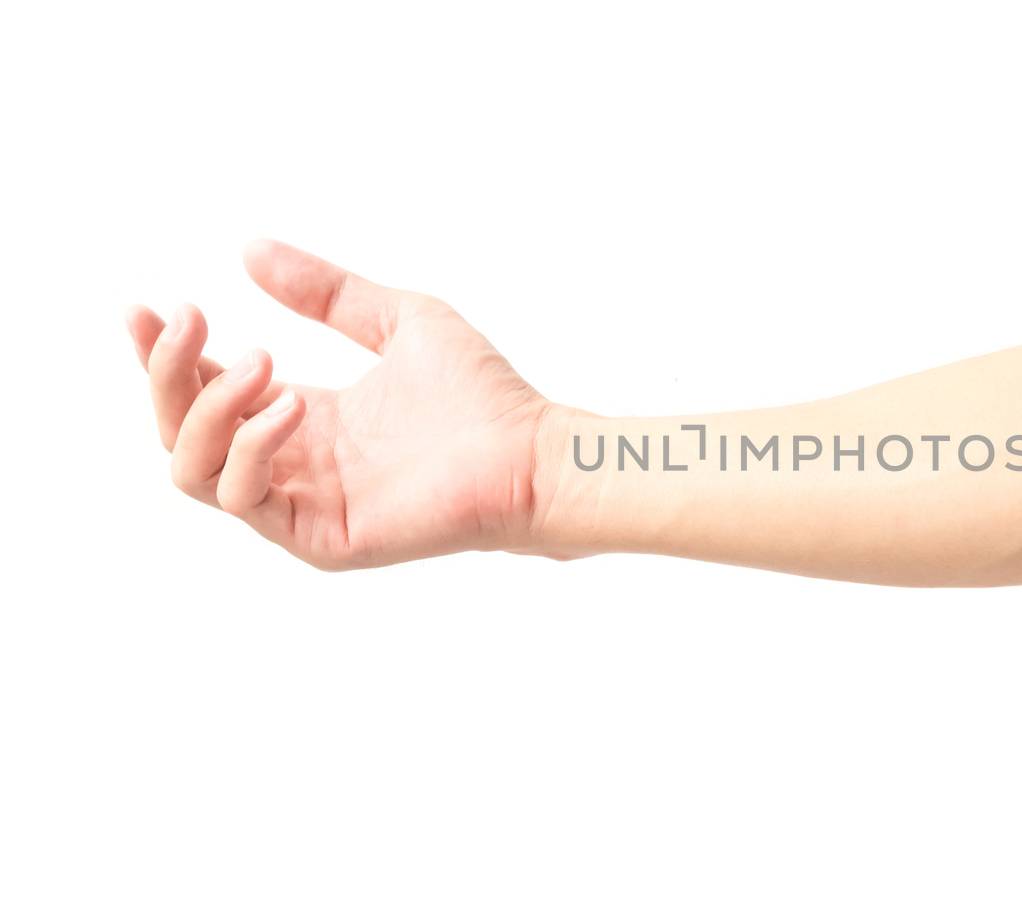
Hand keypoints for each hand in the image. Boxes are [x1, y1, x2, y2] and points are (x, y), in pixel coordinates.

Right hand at [127, 240, 564, 568]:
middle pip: (181, 429)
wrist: (534, 451)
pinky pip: (245, 499)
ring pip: (193, 468)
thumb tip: (249, 248)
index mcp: (302, 417)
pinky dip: (251, 449)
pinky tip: (291, 407)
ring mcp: (302, 504)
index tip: (145, 309)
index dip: (165, 353)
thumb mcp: (396, 319)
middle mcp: (293, 462)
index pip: (204, 391)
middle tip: (191, 319)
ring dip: (207, 408)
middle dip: (169, 371)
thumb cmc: (483, 395)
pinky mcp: (320, 537)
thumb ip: (326, 292)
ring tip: (260, 361)